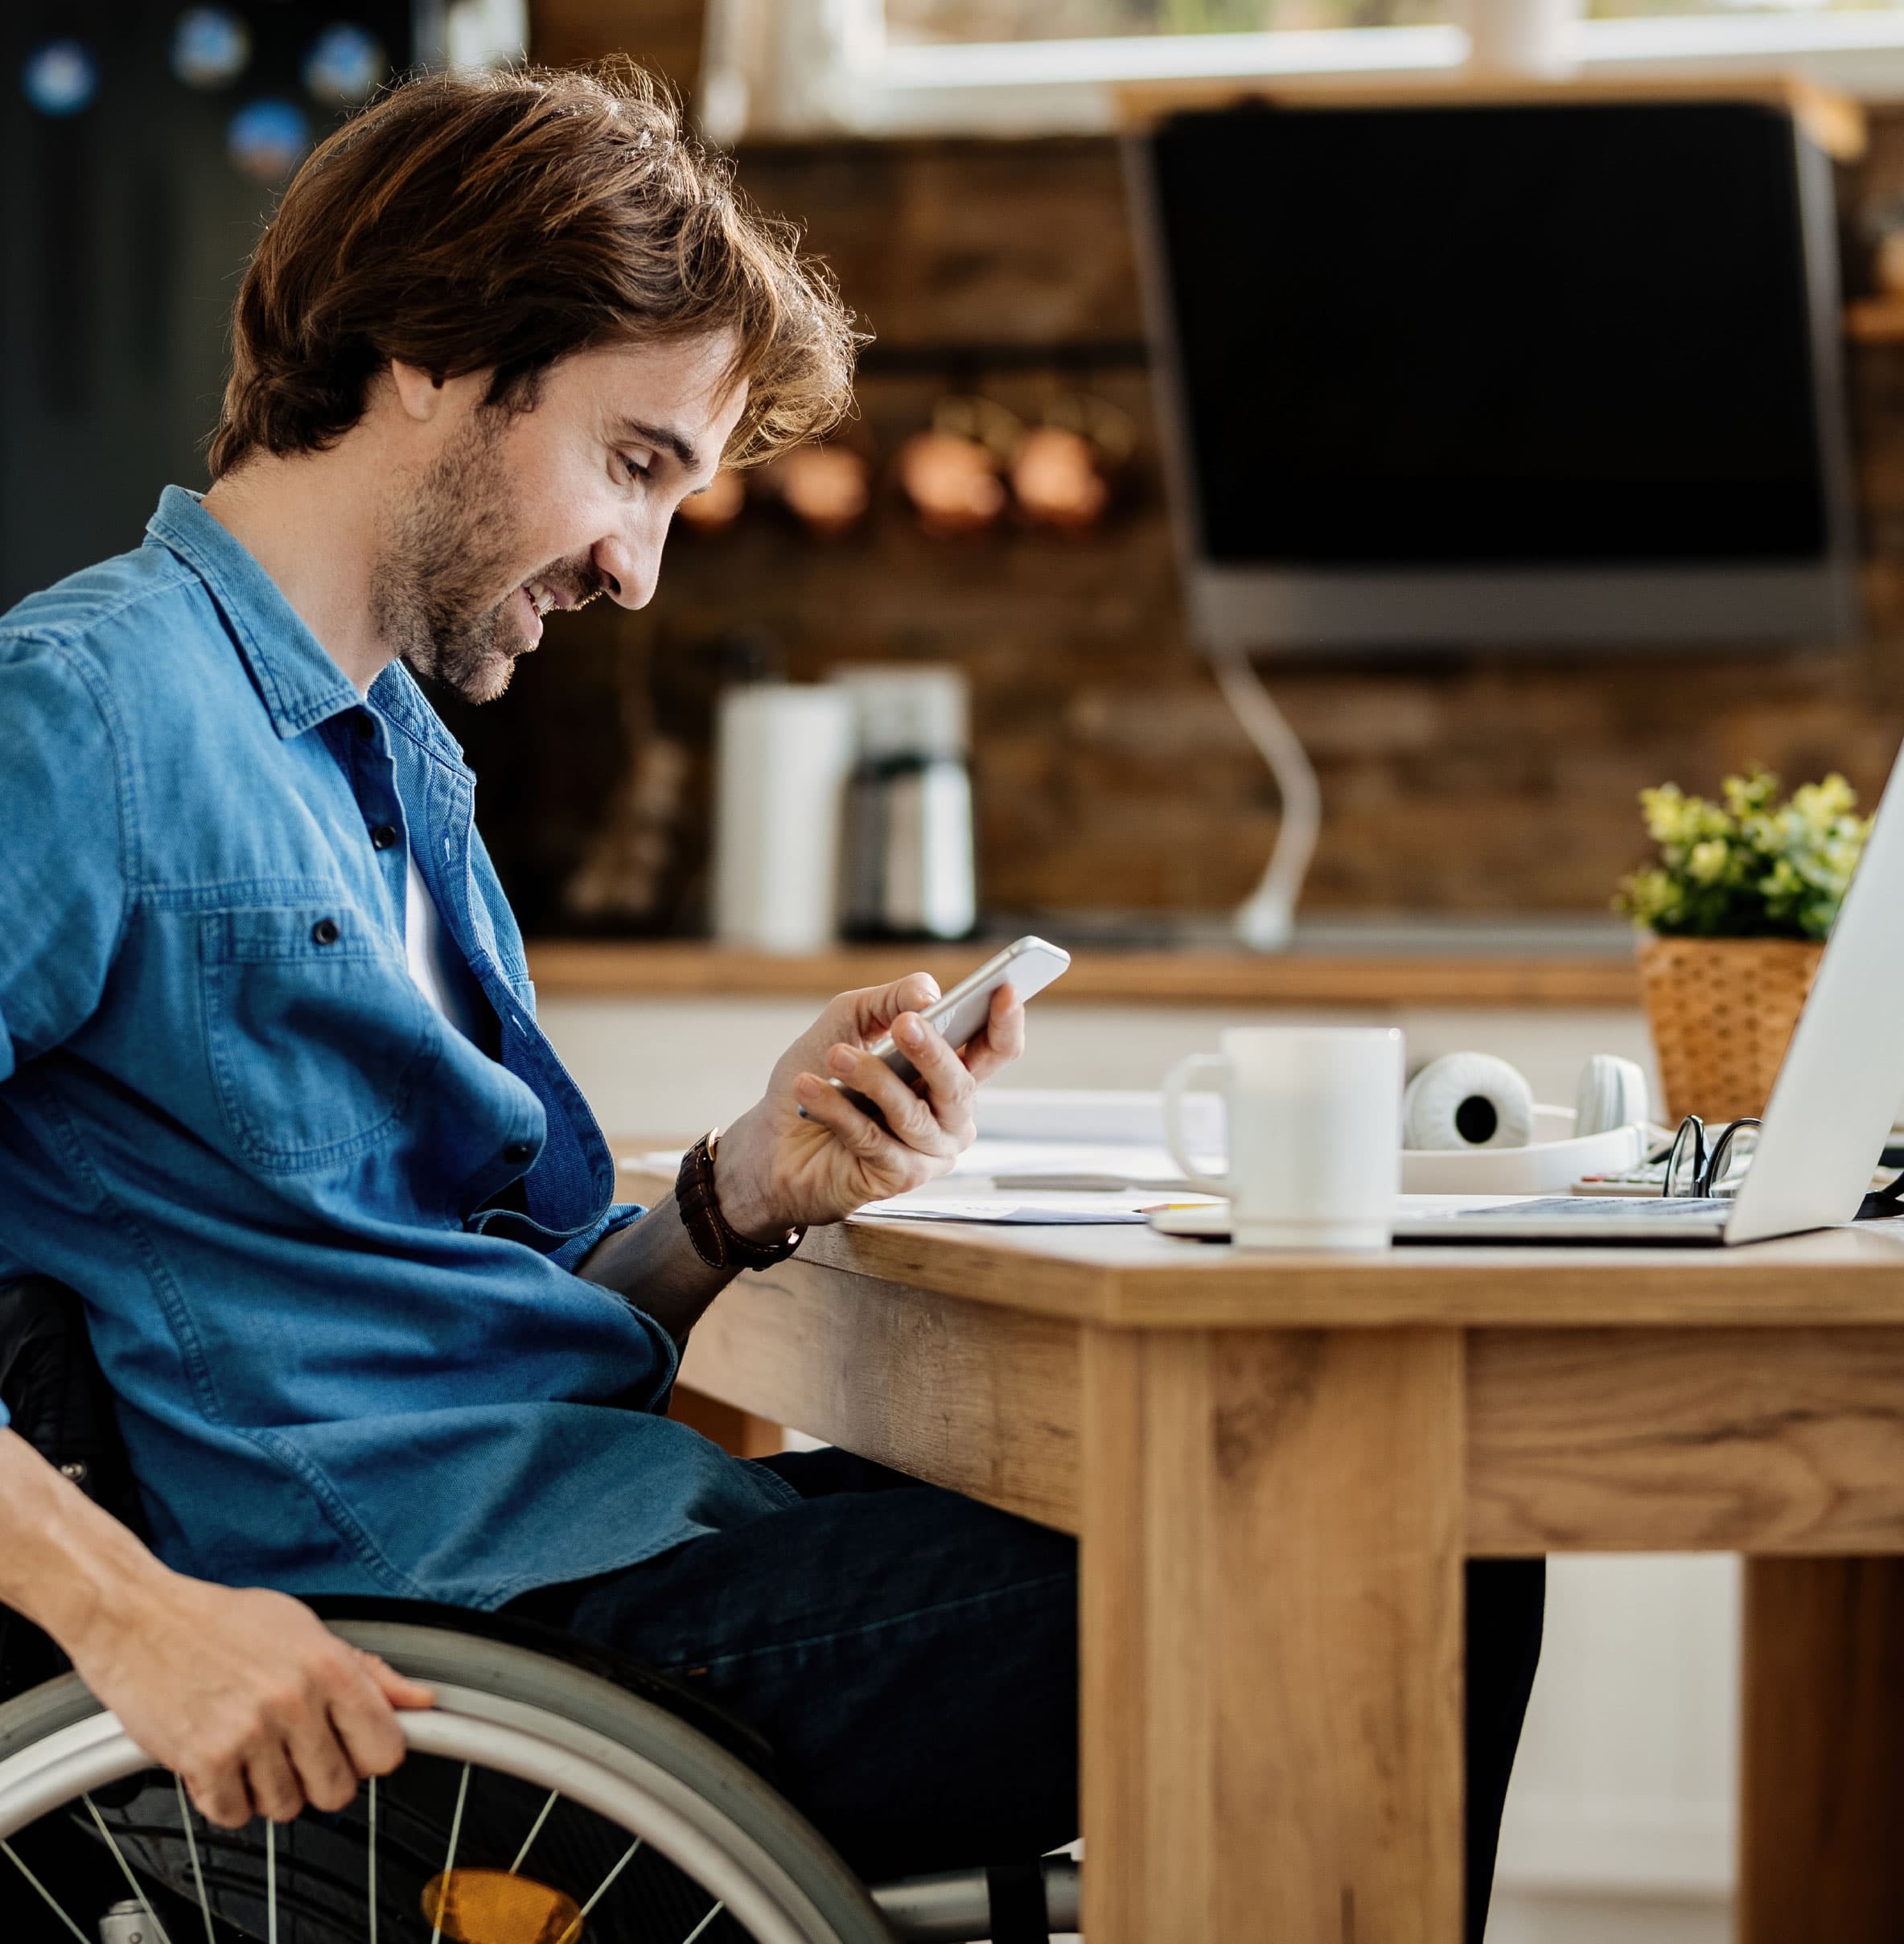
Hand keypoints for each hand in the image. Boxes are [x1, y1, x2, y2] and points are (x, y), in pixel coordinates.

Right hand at [66, 1569, 434, 1826]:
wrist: (140, 1619)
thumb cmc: (222, 1622)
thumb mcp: (306, 1629)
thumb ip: (368, 1671)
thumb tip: (420, 1700)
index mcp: (329, 1665)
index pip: (385, 1750)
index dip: (370, 1756)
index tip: (354, 1748)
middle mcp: (294, 1700)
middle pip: (338, 1791)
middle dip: (320, 1779)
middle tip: (296, 1751)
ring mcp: (249, 1733)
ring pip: (287, 1807)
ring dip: (270, 1788)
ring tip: (253, 1748)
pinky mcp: (204, 1761)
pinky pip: (235, 1815)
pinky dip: (228, 1799)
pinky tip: (222, 1762)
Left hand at [716, 972, 1026, 1231]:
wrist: (772, 1144)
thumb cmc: (818, 1078)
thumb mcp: (848, 1023)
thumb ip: (889, 1000)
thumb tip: (928, 993)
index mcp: (946, 1075)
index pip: (995, 1050)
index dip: (1006, 1022)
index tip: (1006, 989)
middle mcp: (947, 1117)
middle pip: (960, 1085)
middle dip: (932, 1051)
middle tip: (905, 1023)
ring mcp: (928, 1152)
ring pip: (913, 1113)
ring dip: (871, 1079)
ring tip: (836, 1056)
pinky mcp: (899, 1178)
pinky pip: (874, 1139)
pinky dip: (838, 1111)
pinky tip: (810, 1089)